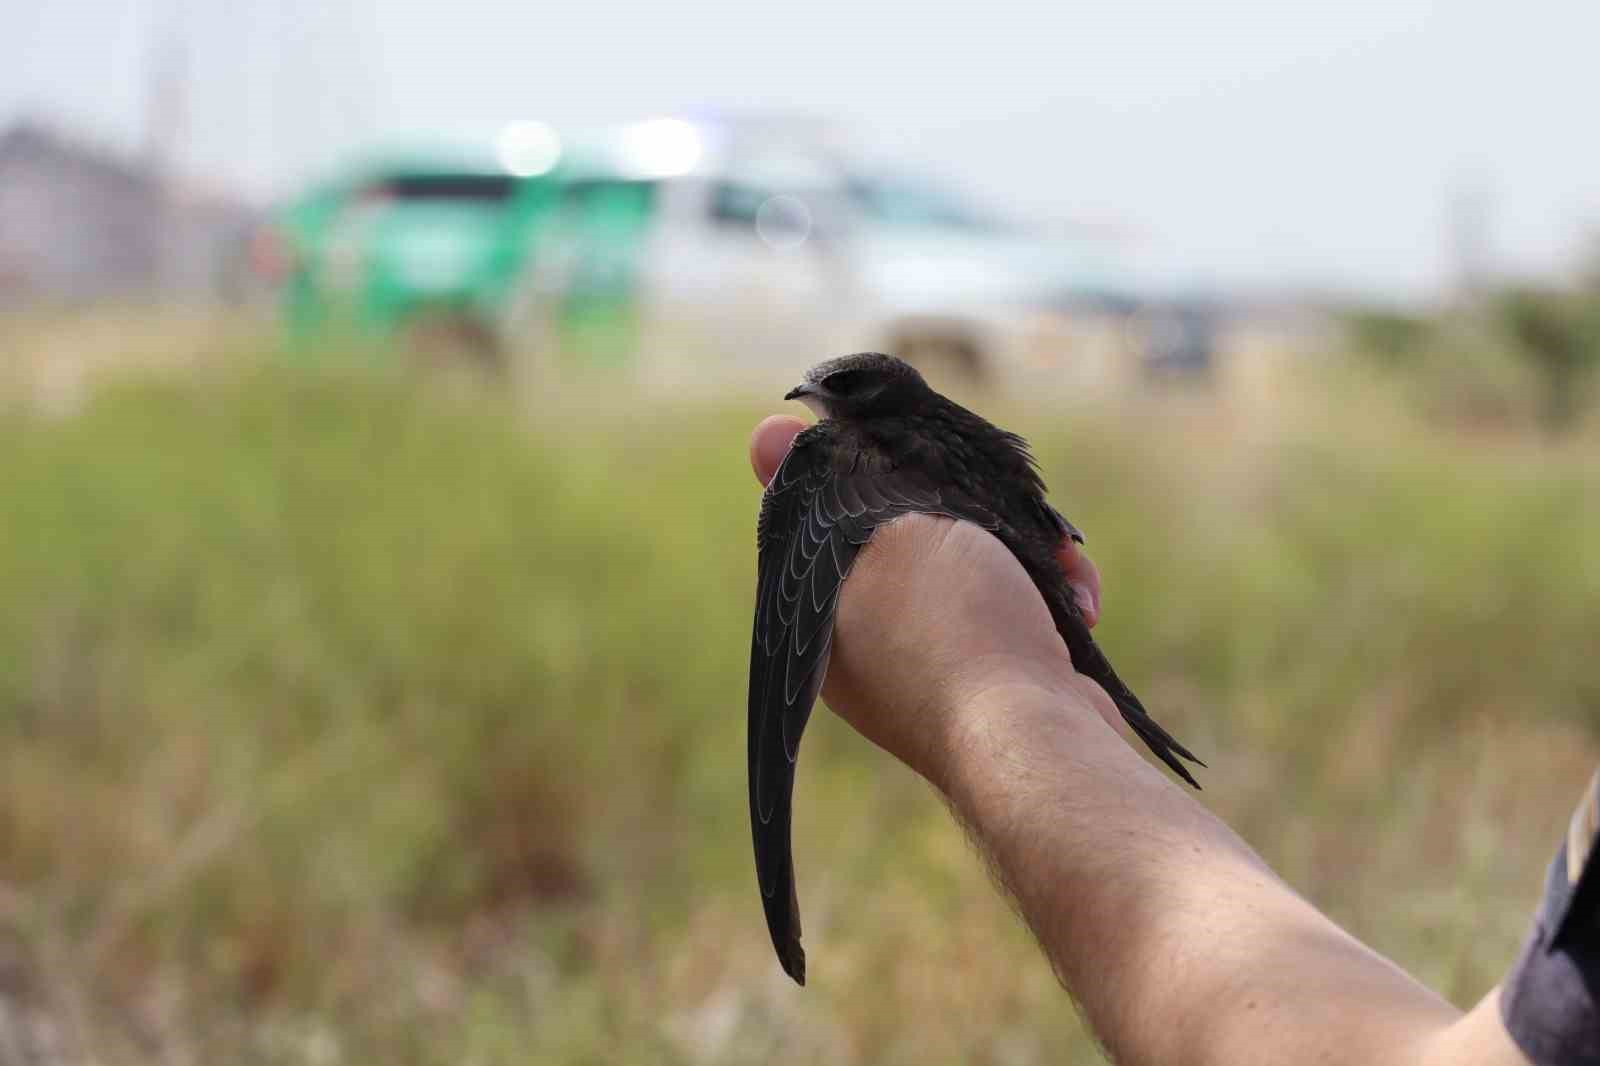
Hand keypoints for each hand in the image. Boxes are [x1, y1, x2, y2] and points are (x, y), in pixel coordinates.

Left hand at [749, 415, 1115, 783]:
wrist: (1035, 740)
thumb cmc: (951, 629)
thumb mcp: (887, 532)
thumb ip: (837, 483)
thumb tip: (763, 433)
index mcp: (816, 617)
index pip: (828, 519)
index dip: (875, 473)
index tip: (915, 452)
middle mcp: (866, 647)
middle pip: (915, 536)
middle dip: (976, 513)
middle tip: (1004, 511)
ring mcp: (936, 666)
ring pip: (983, 565)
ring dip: (1030, 551)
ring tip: (1057, 567)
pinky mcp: (999, 679)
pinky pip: (1021, 610)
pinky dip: (1050, 595)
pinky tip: (1076, 603)